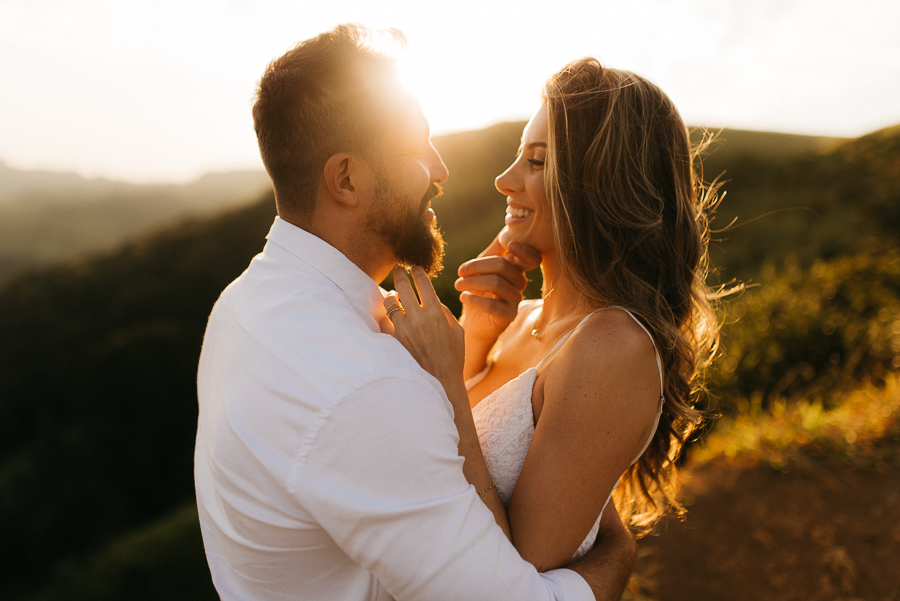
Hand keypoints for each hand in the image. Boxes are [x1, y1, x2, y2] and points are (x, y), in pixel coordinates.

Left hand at [380, 266, 464, 391]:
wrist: (440, 384)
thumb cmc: (452, 358)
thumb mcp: (457, 332)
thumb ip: (446, 313)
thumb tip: (433, 300)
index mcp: (437, 313)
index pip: (423, 282)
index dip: (417, 271)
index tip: (414, 267)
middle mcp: (418, 318)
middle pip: (402, 286)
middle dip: (399, 273)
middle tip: (397, 268)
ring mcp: (403, 330)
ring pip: (389, 302)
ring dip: (391, 296)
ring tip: (393, 296)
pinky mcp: (392, 342)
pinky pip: (382, 321)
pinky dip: (385, 317)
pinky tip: (388, 317)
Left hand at [456, 233, 540, 344]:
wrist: (473, 322)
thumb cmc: (478, 290)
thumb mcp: (484, 267)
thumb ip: (495, 250)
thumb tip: (506, 228)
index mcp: (516, 269)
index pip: (532, 258)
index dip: (524, 251)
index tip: (510, 245)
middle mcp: (520, 284)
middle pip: (504, 266)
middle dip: (478, 267)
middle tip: (460, 272)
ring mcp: (516, 300)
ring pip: (497, 284)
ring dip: (473, 282)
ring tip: (458, 285)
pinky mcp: (509, 316)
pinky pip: (493, 305)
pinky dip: (475, 299)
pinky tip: (464, 297)